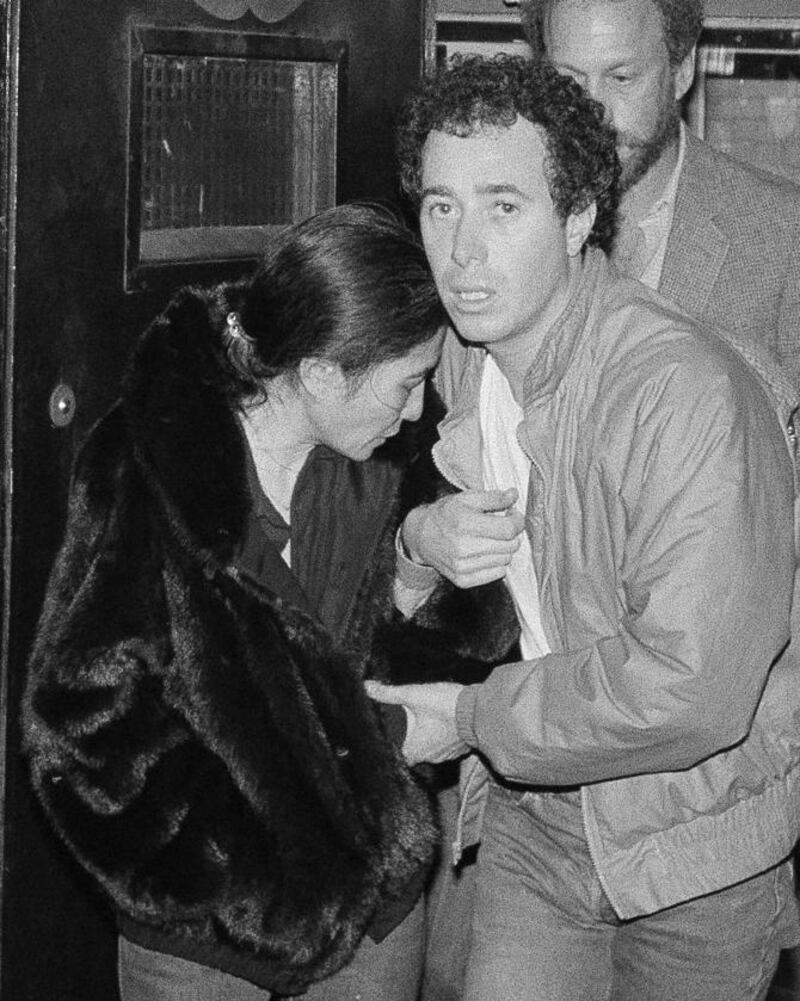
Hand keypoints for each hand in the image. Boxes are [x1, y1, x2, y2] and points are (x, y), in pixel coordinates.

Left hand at [365, 680, 466, 764]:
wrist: (480, 710)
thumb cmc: (445, 705)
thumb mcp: (414, 695)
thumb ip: (389, 693)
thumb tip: (366, 687)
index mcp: (415, 751)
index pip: (398, 757)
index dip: (393, 747)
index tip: (391, 736)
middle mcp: (431, 758)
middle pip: (414, 752)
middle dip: (410, 739)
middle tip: (407, 722)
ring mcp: (448, 755)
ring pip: (431, 749)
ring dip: (428, 737)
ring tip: (425, 720)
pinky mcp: (461, 748)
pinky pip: (447, 746)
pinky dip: (442, 736)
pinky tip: (442, 723)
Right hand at [401, 488, 524, 587]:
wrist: (421, 537)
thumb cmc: (445, 514)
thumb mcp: (467, 498)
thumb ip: (493, 497)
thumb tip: (514, 495)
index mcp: (465, 524)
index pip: (508, 529)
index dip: (517, 521)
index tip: (513, 515)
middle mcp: (463, 548)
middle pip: (510, 546)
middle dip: (511, 534)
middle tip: (502, 526)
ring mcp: (462, 567)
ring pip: (505, 560)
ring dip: (504, 549)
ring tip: (492, 539)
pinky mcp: (463, 580)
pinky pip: (497, 574)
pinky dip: (497, 563)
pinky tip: (487, 552)